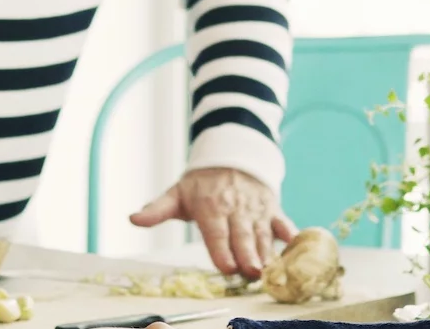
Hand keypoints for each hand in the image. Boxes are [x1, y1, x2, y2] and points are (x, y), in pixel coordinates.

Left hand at [130, 167, 295, 279]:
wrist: (232, 156)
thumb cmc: (201, 184)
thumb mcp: (176, 193)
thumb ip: (157, 210)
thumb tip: (133, 219)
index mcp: (209, 207)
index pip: (215, 232)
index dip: (221, 250)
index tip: (226, 267)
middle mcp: (234, 208)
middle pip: (242, 236)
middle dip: (247, 254)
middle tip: (252, 273)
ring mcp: (256, 209)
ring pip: (263, 233)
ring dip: (267, 251)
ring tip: (269, 269)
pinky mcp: (272, 208)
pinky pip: (283, 222)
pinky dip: (291, 235)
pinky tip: (295, 246)